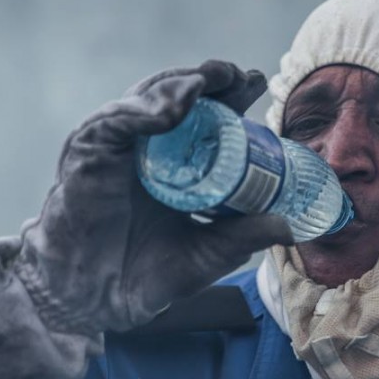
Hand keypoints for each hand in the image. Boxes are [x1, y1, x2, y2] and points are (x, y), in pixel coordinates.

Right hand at [14, 61, 292, 332]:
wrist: (93, 302)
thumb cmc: (142, 277)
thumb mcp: (205, 255)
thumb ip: (243, 238)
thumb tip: (291, 225)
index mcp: (173, 166)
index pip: (204, 120)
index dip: (229, 98)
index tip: (255, 84)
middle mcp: (144, 149)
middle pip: (178, 100)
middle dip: (211, 81)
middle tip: (241, 76)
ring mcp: (115, 148)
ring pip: (147, 100)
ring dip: (181, 84)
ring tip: (213, 77)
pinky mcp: (87, 154)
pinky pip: (115, 122)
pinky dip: (143, 110)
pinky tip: (172, 106)